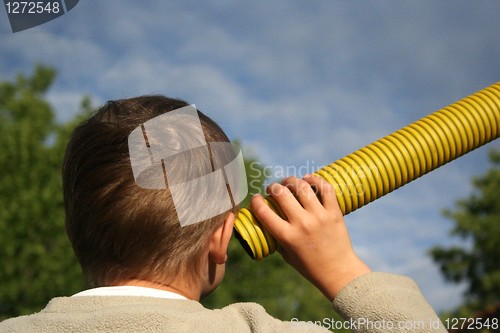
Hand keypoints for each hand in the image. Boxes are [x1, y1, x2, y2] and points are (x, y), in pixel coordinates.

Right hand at [251, 175, 369, 299]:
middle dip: (273, 187)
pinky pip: (325, 188)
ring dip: (291, 180)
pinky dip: (315, 179)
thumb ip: (276, 237)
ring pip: (302, 186)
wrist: (338, 272)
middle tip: (273, 189)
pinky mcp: (334, 212)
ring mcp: (319, 216)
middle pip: (281, 193)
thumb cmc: (310, 266)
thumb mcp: (286, 255)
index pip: (263, 211)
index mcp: (287, 236)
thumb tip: (266, 218)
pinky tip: (308, 179)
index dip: (255, 201)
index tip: (256, 199)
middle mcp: (302, 224)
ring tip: (288, 183)